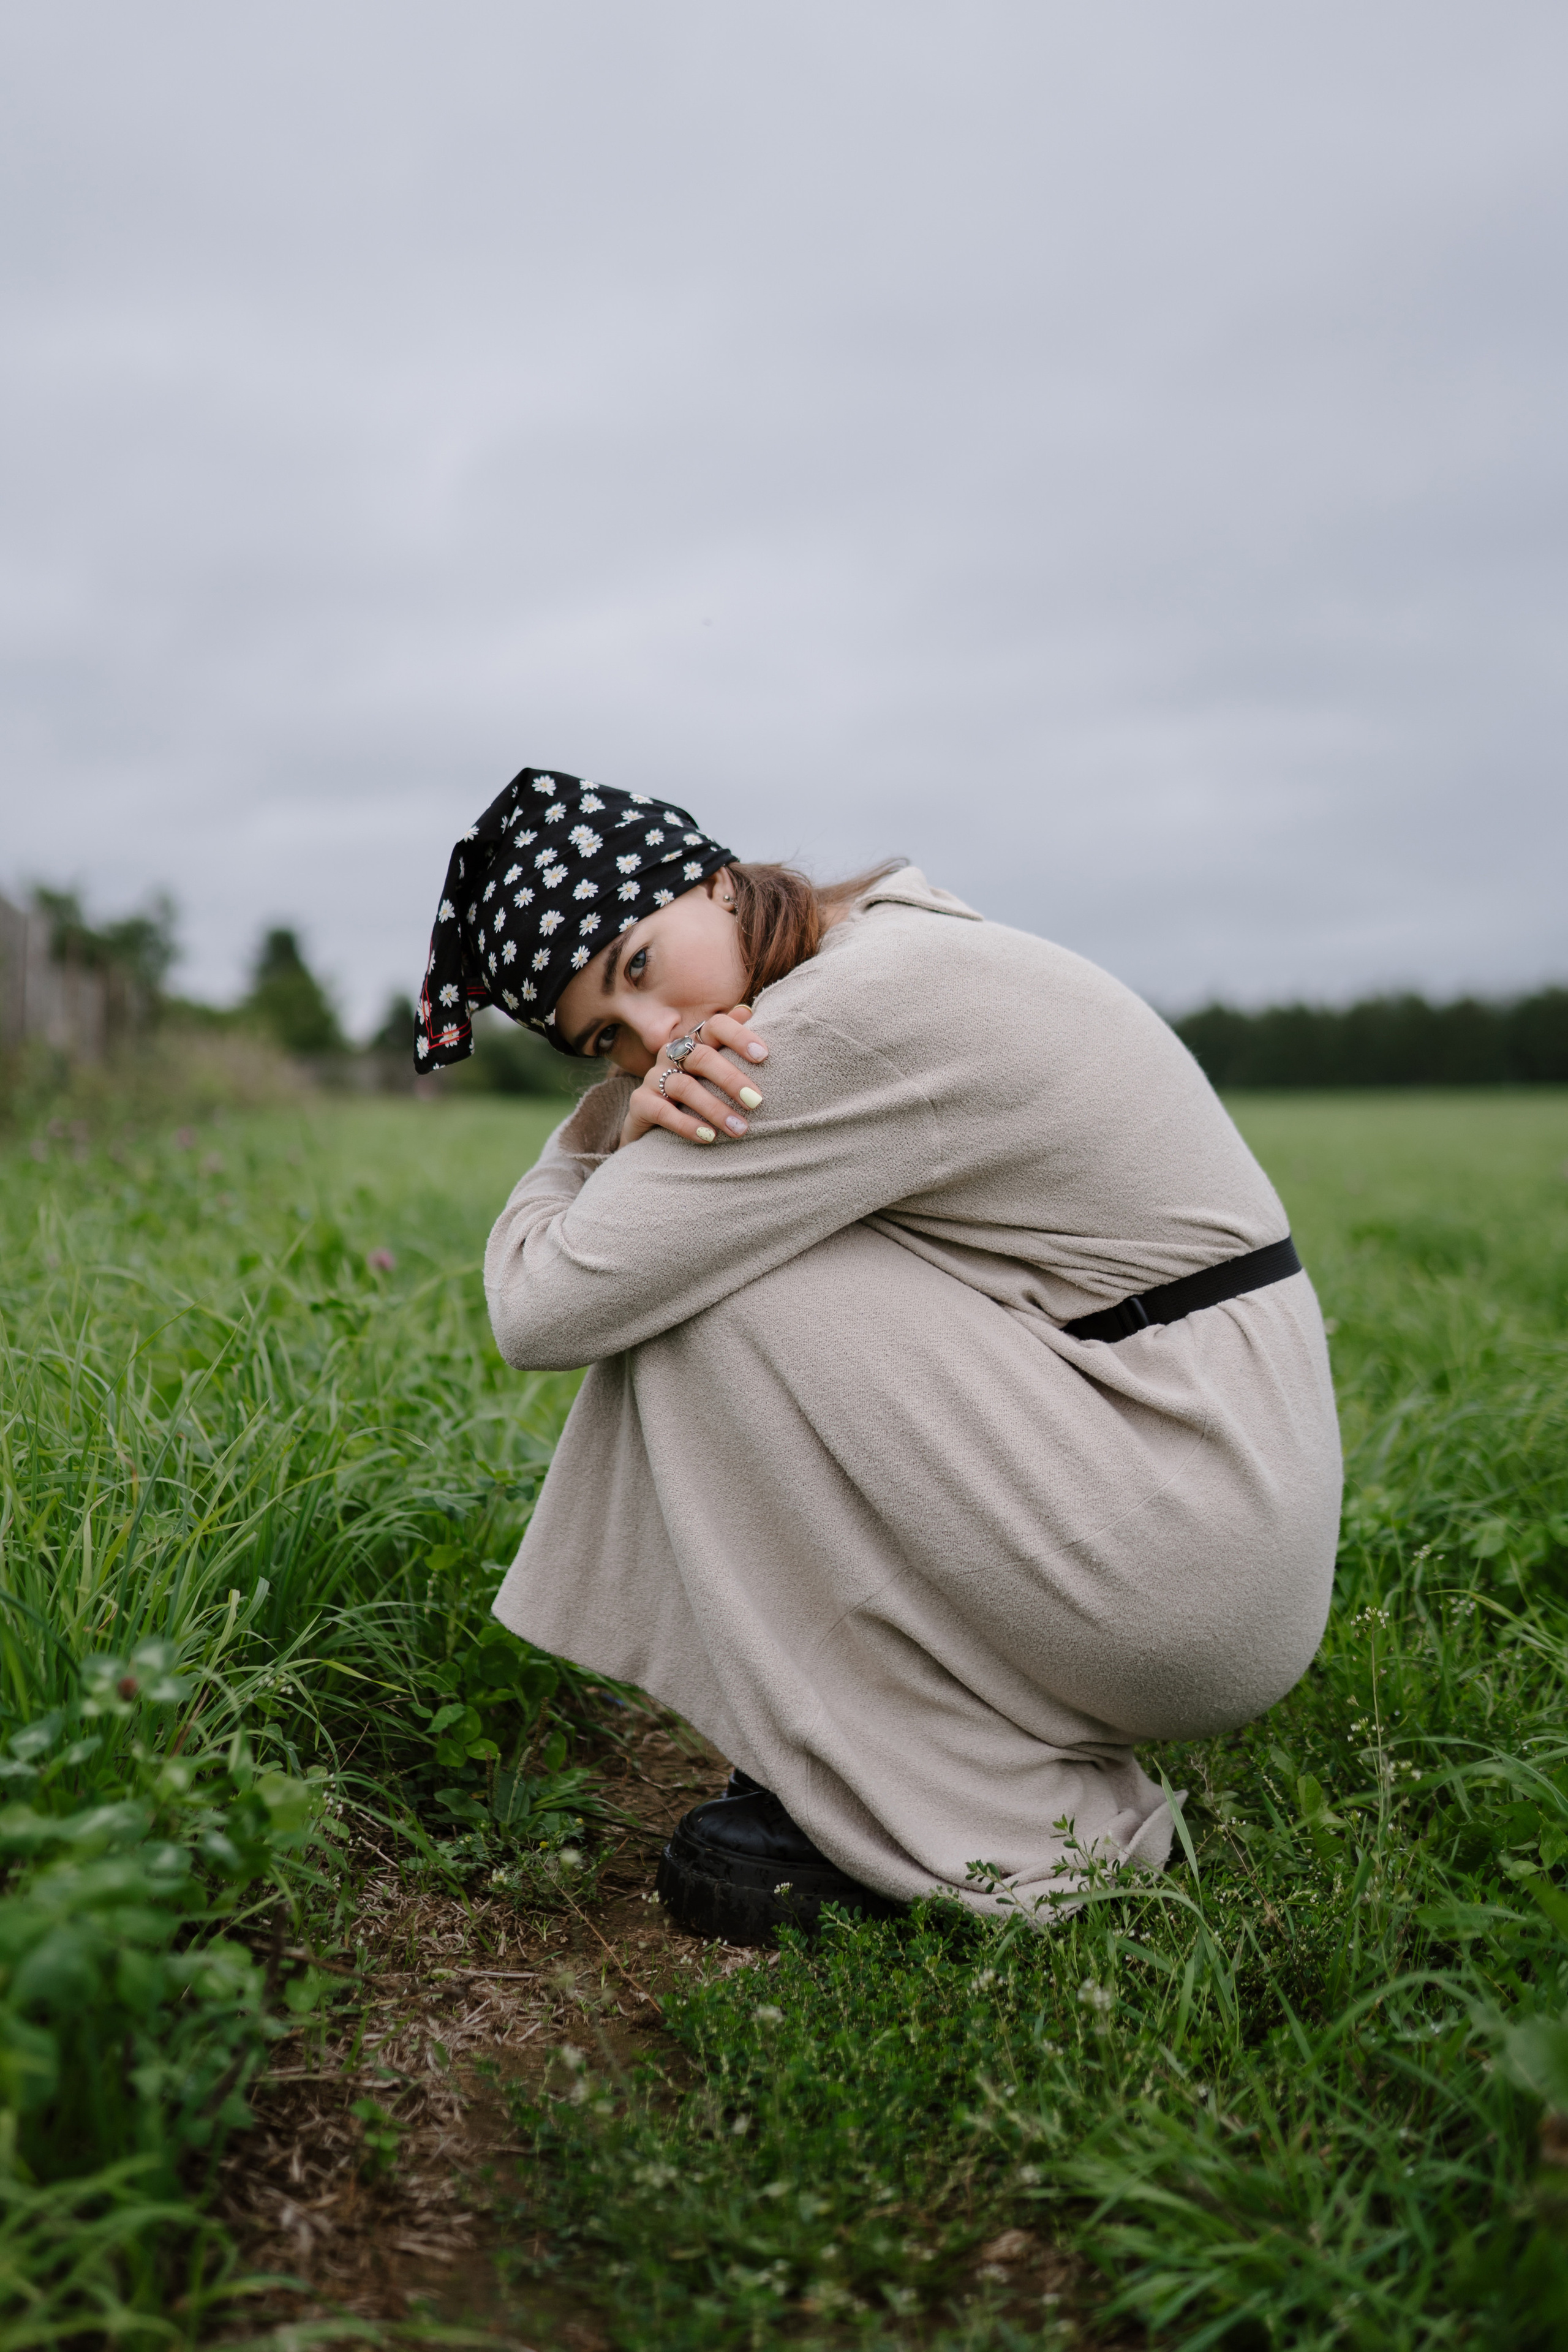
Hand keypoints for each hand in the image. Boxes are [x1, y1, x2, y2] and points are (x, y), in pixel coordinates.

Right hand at [619, 1006, 768, 1147]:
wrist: (654, 1131)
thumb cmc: (696, 1097)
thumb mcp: (713, 1073)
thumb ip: (729, 1044)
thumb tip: (746, 1010)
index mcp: (695, 1042)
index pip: (715, 1026)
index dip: (738, 1036)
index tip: (763, 1055)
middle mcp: (672, 1054)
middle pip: (702, 1056)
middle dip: (731, 1079)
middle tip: (756, 1101)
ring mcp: (654, 1077)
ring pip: (685, 1087)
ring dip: (715, 1109)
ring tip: (739, 1129)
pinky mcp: (640, 1103)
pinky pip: (662, 1111)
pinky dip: (687, 1125)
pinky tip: (709, 1137)